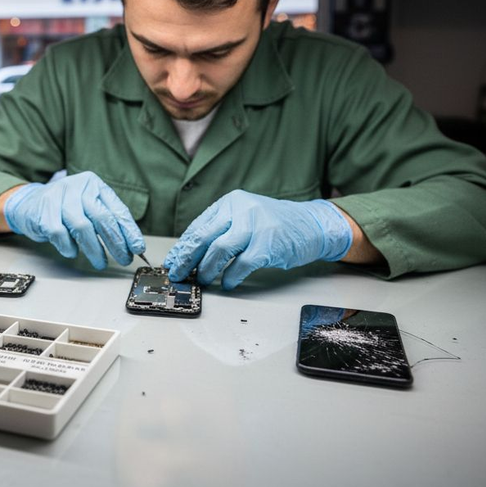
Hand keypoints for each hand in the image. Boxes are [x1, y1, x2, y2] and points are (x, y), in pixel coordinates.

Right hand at [3, 172, 145, 269]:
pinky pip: (60, 234)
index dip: (129, 231)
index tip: (137, 248)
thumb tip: (129, 244)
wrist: (28, 202)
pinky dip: (69, 247)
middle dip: (115, 243)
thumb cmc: (64, 207)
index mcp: (94, 184)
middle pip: (102, 218)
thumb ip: (107, 219)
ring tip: (100, 262)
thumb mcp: (88, 206)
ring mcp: (59, 197)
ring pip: (82, 227)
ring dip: (94, 249)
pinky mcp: (44, 211)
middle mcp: (78, 187)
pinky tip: (73, 252)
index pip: (117, 209)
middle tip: (123, 258)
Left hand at [164, 190, 351, 289]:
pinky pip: (241, 264)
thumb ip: (222, 229)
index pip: (198, 226)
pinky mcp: (267, 244)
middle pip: (203, 237)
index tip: (173, 262)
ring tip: (203, 280)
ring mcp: (254, 226)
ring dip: (206, 270)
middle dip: (186, 259)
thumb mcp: (245, 217)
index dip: (182, 247)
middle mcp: (240, 210)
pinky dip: (231, 277)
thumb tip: (192, 254)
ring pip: (218, 250)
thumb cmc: (276, 225)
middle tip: (178, 274)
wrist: (312, 225)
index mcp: (230, 202)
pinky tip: (228, 284)